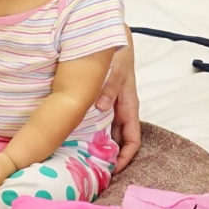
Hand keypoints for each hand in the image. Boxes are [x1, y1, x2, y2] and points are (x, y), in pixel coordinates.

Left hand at [94, 44, 142, 169]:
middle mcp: (121, 109)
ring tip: (82, 159)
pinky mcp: (101, 100)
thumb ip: (111, 87)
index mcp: (129, 106)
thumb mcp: (117, 68)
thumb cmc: (119, 53)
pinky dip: (91, 131)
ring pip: (108, 132)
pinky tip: (76, 136)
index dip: (126, 157)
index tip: (114, 169)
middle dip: (110, 157)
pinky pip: (98, 121)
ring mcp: (111, 105)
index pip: (133, 139)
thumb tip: (101, 106)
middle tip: (92, 170)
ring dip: (99, 145)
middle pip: (119, 141)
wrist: (114, 38)